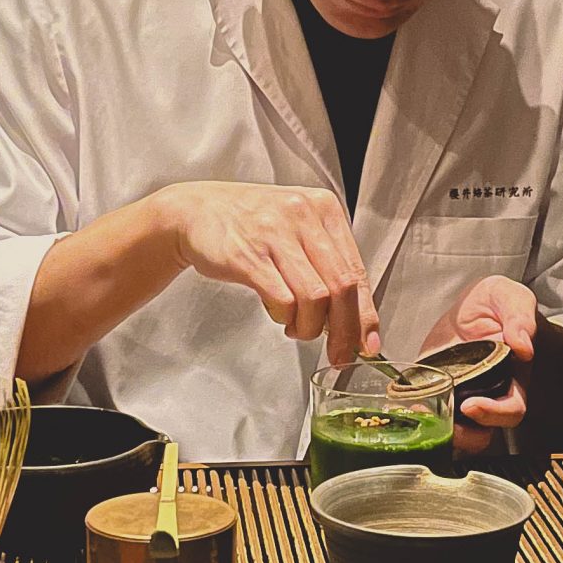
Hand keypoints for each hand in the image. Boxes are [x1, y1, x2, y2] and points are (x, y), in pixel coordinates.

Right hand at [161, 181, 377, 367]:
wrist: (196, 210)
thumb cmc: (251, 224)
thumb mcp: (297, 229)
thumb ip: (326, 264)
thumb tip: (354, 317)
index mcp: (324, 208)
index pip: (356, 270)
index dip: (365, 313)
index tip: (367, 342)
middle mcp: (303, 216)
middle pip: (341, 286)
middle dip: (344, 330)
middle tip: (339, 354)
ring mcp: (274, 234)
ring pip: (315, 297)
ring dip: (310, 327)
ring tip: (298, 329)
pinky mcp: (247, 255)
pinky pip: (282, 298)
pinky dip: (285, 317)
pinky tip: (280, 316)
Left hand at [423, 276, 536, 455]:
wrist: (470, 303)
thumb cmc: (497, 303)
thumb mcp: (511, 297)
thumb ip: (520, 317)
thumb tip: (523, 346)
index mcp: (512, 377)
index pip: (512, 410)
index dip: (494, 414)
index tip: (472, 405)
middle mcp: (488, 393)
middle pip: (483, 431)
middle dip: (463, 434)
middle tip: (442, 420)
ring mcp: (460, 395)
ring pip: (456, 431)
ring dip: (439, 431)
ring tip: (420, 413)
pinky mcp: (436, 390)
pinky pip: (430, 413)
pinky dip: (419, 414)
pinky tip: (407, 404)